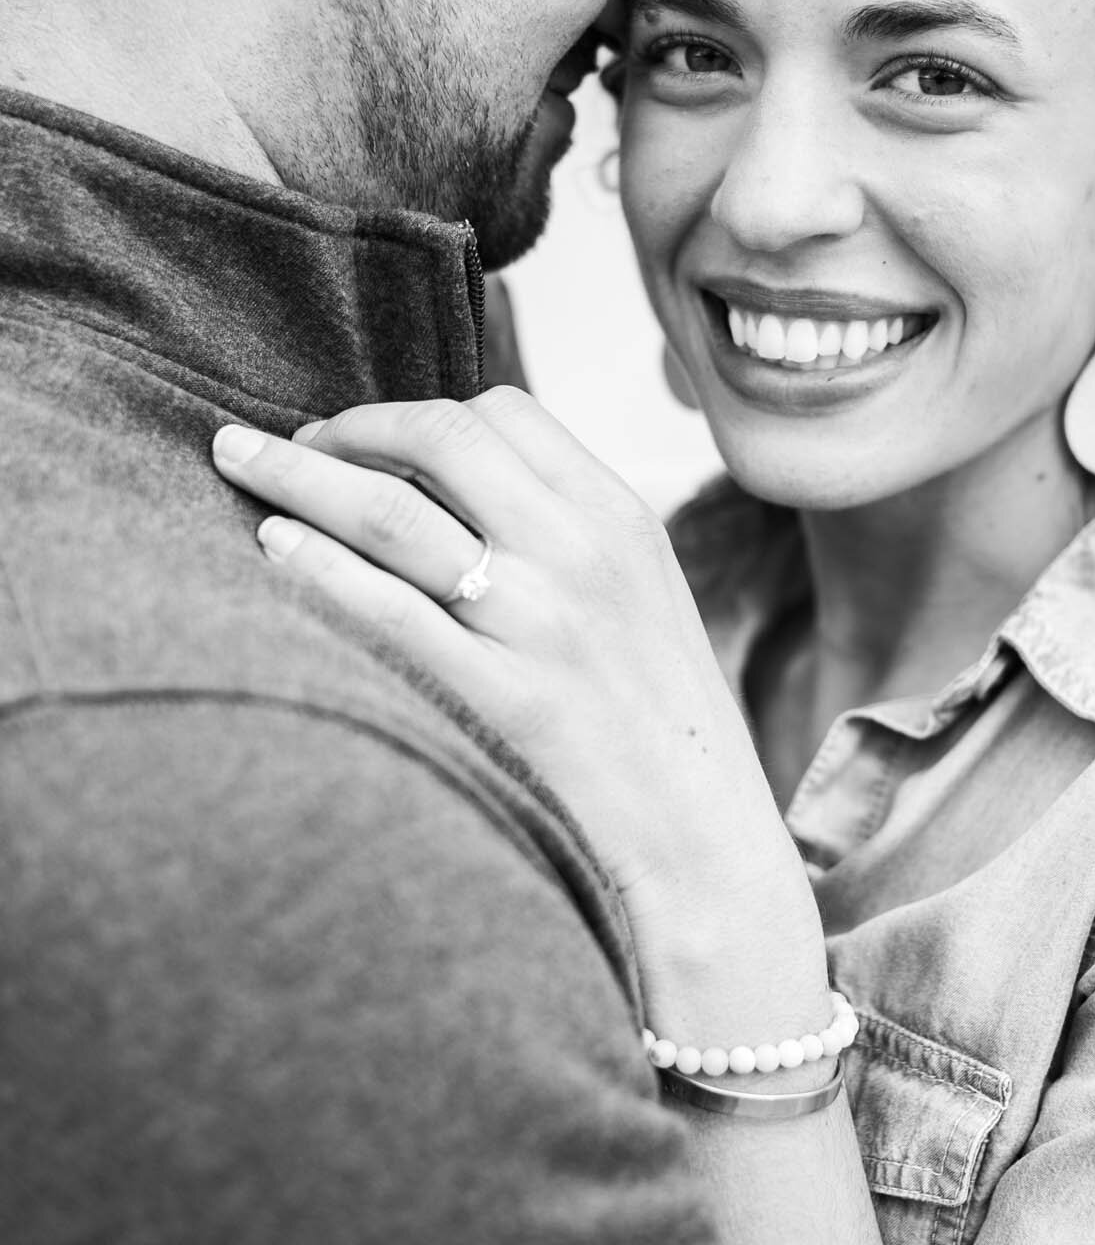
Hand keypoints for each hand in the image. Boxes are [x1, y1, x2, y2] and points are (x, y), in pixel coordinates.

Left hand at [212, 391, 827, 1040]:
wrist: (705, 833)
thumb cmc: (662, 714)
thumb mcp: (641, 588)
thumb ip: (566, 526)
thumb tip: (458, 479)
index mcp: (619, 514)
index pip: (503, 413)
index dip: (413, 412)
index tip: (359, 434)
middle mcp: (582, 552)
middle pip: (441, 439)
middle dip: (344, 428)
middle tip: (282, 445)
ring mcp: (543, 622)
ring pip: (395, 514)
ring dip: (301, 477)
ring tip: (240, 464)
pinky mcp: (508, 696)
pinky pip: (392, 612)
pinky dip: (321, 568)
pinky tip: (274, 549)